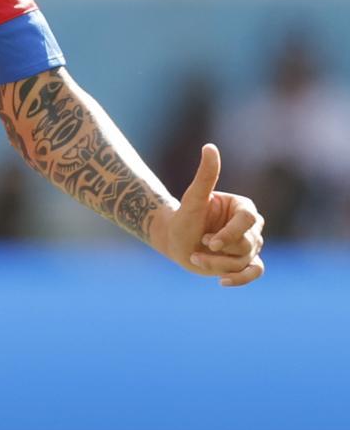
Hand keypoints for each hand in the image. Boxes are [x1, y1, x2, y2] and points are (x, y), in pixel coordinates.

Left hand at [149, 143, 264, 287]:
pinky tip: (221, 282)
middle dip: (220, 251)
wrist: (175, 239)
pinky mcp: (243, 262)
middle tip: (199, 246)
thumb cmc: (184, 216)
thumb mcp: (193, 198)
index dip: (229, 234)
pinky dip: (241, 278)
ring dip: (218, 265)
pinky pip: (255, 271)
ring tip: (197, 258)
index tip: (208, 241)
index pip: (249, 222)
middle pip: (248, 244)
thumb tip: (209, 147)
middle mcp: (251, 227)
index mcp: (244, 207)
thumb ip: (205, 175)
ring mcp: (249, 245)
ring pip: (246, 261)